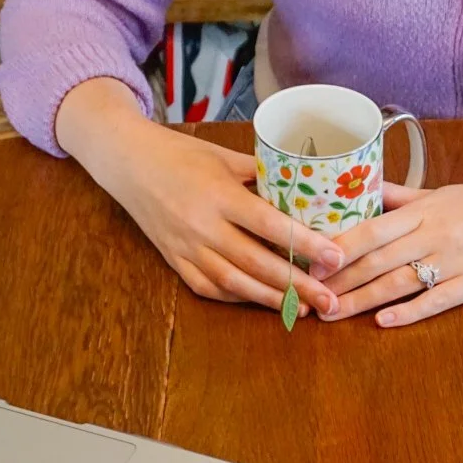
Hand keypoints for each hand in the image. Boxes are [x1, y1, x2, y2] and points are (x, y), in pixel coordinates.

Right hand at [55, 79, 343, 315]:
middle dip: (297, 285)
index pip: (270, 224)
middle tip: (329, 300)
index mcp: (219, 194)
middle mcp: (203, 225)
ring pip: (234, 282)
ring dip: (270, 299)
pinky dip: (238, 297)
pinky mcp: (174, 260)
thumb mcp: (224, 156)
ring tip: (302, 309)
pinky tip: (262, 301)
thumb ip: (262, 175)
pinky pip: (209, 287)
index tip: (335, 257)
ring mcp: (186, 247)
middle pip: (257, 263)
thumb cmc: (179, 153)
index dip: (304, 244)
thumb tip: (306, 189)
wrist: (126, 163)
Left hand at [315, 161, 462, 326]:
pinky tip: (384, 322)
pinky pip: (436, 300)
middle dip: (338, 281)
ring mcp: (453, 260)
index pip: (368, 230)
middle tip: (306, 297)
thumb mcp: (439, 192)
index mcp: (421, 211)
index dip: (335, 248)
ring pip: (399, 282)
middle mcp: (432, 234)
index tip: (305, 262)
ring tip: (333, 313)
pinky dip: (409, 311)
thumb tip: (359, 190)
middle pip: (376, 260)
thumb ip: (398, 197)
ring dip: (362, 300)